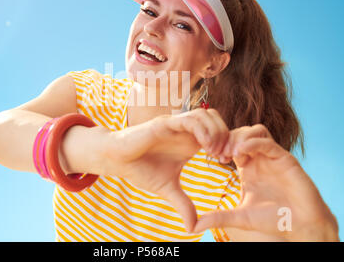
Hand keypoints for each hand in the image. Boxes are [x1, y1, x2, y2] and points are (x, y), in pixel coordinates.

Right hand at [102, 108, 229, 232]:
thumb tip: (192, 229)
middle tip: (224, 156)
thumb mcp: (168, 189)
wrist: (116, 160)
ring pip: (206, 114)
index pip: (217, 131)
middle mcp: (185, 130)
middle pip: (216, 118)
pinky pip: (190, 119)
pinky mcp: (165, 124)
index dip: (227, 143)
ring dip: (216, 131)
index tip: (226, 162)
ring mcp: (175, 125)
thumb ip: (183, 204)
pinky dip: (202, 130)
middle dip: (226, 135)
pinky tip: (203, 147)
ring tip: (214, 152)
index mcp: (189, 141)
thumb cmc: (140, 169)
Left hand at [193, 124, 339, 240]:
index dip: (219, 146)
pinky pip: (268, 142)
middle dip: (227, 139)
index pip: (230, 144)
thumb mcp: (240, 217)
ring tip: (230, 152)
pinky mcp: (285, 159)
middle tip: (218, 152)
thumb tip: (194, 227)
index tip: (212, 156)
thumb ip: (218, 218)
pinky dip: (254, 142)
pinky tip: (242, 151)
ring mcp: (272, 157)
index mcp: (248, 167)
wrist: (301, 225)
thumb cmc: (273, 220)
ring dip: (240, 137)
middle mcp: (259, 159)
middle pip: (240, 133)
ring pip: (255, 131)